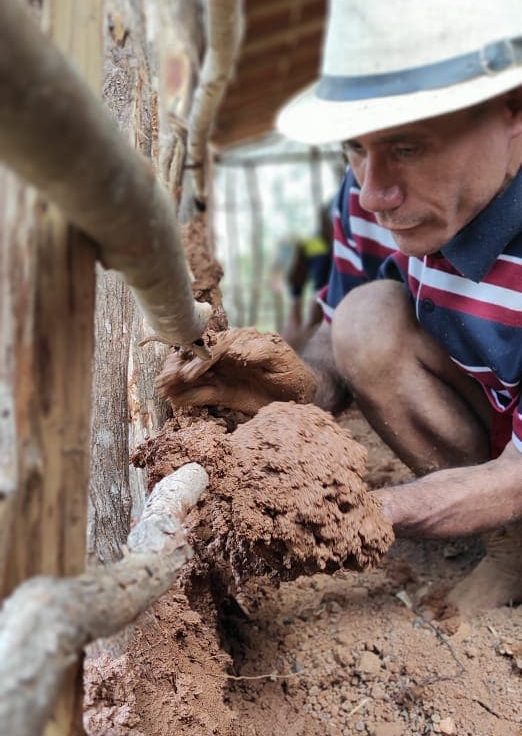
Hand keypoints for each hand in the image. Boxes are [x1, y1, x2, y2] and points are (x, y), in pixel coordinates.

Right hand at [157, 327, 316, 414]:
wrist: (299, 395)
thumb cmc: (293, 373)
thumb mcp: (280, 359)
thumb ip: (259, 352)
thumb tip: (235, 350)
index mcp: (241, 341)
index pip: (215, 346)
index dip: (201, 359)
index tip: (190, 372)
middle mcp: (227, 355)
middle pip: (198, 356)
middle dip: (181, 366)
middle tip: (167, 378)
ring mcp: (222, 373)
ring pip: (195, 374)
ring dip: (177, 380)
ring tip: (162, 388)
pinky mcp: (221, 391)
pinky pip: (201, 393)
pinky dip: (187, 396)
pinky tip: (173, 399)